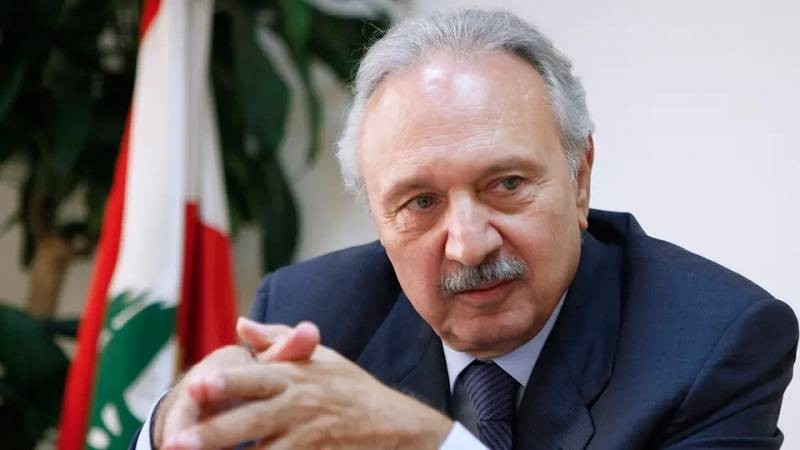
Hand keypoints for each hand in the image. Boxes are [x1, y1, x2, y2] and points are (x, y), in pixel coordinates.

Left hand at [165, 321, 453, 449]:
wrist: (394, 425)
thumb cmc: (350, 389)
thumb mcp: (320, 358)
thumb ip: (277, 340)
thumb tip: (241, 324)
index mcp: (292, 377)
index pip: (254, 377)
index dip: (226, 383)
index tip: (195, 386)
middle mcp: (296, 406)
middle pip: (250, 421)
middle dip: (213, 433)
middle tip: (175, 444)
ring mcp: (306, 437)